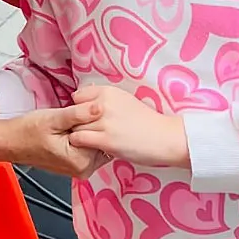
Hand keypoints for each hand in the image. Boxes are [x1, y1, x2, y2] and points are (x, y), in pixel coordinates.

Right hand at [13, 105, 106, 177]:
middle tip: (75, 113)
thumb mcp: (53, 119)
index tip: (85, 109)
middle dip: (93, 124)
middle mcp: (83, 169)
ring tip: (70, 119)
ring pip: (94, 142)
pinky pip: (86, 146)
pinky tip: (69, 126)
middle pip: (101, 140)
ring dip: (87, 129)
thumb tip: (99, 107)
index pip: (104, 136)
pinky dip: (82, 134)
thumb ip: (78, 114)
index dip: (96, 119)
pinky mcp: (75, 163)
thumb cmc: (27, 132)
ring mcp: (79, 168)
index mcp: (81, 162)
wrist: (10, 141)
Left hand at [66, 85, 188, 166]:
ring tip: (89, 140)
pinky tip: (91, 147)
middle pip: (74, 112)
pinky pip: (79, 139)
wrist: (165, 138)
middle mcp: (103, 103)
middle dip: (76, 122)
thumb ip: (104, 100)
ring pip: (75, 126)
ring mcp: (104, 122)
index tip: (86, 118)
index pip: (78, 96)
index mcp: (108, 91)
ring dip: (78, 134)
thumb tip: (84, 102)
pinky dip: (80, 144)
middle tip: (85, 131)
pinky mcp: (105, 140)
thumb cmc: (146, 122)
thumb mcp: (124, 101)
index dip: (79, 109)